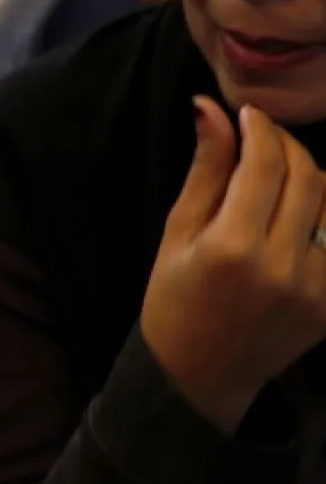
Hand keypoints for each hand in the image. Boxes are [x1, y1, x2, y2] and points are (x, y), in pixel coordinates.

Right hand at [140, 99, 325, 432]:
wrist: (199, 374)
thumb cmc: (173, 300)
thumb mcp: (177, 233)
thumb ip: (205, 171)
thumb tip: (210, 109)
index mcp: (232, 247)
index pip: (264, 164)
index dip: (260, 128)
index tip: (247, 114)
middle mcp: (283, 265)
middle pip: (307, 175)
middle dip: (286, 144)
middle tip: (264, 136)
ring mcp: (317, 287)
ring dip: (310, 176)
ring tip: (281, 175)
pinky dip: (323, 215)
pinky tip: (298, 213)